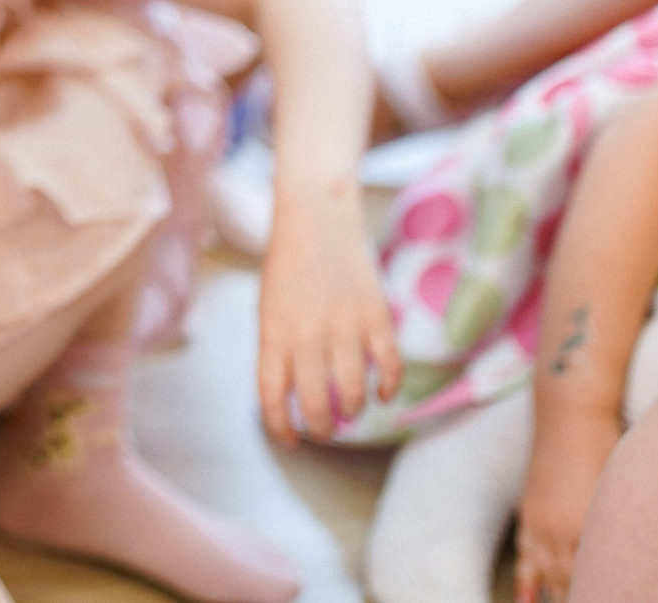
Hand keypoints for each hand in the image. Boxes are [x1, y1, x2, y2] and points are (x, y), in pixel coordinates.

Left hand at [256, 188, 400, 443]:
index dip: (281, 428)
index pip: (273, 399)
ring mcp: (344, 327)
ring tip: (349, 409)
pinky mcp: (376, 316)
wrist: (316, 217)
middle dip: (320, 429)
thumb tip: (293, 400)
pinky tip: (382, 393)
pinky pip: (389, 368)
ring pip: (353, 395)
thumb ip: (278, 353)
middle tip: (324, 430)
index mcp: (274, 334)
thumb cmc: (287, 268)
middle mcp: (307, 336)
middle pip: (316, 407)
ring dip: (352, 411)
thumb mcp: (268, 310)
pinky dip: (388, 388)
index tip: (290, 440)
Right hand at [513, 416, 620, 602]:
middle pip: (569, 583)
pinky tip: (527, 599)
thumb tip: (634, 561)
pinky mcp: (530, 511)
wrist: (571, 412)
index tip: (617, 597)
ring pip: (547, 574)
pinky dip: (528, 581)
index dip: (604, 590)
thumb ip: (623, 532)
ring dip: (557, 594)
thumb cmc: (611, 445)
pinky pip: (526, 555)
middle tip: (592, 600)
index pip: (594, 578)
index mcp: (588, 528)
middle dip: (578, 596)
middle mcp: (560, 530)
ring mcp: (540, 522)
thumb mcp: (623, 494)